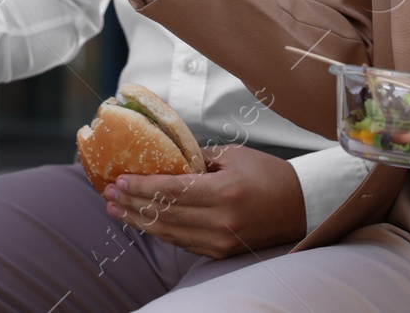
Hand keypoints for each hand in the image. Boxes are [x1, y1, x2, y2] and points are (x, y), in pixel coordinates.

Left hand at [102, 144, 305, 257]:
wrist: (300, 205)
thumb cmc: (267, 174)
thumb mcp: (233, 156)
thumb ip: (197, 159)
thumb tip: (164, 157)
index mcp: (224, 191)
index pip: (171, 191)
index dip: (142, 187)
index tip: (119, 180)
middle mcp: (221, 220)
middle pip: (165, 214)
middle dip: (132, 204)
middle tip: (108, 194)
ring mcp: (221, 240)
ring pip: (169, 233)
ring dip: (139, 222)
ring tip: (115, 210)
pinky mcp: (221, 252)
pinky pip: (182, 242)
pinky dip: (160, 231)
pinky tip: (142, 222)